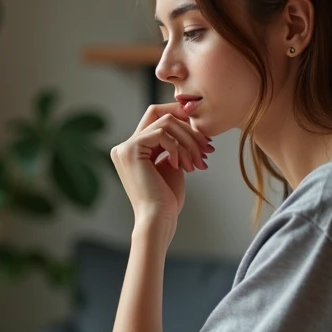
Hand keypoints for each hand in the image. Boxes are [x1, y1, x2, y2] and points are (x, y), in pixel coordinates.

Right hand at [110, 102, 213, 222]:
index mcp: (133, 150)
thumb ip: (174, 145)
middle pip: (159, 113)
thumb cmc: (167, 199)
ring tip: (198, 159)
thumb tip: (190, 123)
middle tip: (207, 146)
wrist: (158, 219)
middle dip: (188, 127)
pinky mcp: (130, 150)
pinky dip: (178, 147)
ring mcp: (125, 147)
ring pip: (165, 123)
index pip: (156, 118)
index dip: (180, 118)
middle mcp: (124, 146)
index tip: (203, 136)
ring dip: (188, 140)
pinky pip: (162, 134)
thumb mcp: (173, 166)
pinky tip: (182, 166)